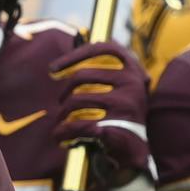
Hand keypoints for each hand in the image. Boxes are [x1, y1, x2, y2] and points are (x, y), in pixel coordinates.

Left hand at [50, 38, 150, 179]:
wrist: (135, 152)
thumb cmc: (121, 116)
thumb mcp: (122, 87)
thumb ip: (106, 67)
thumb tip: (79, 38)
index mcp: (134, 70)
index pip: (104, 48)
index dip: (76, 54)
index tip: (54, 68)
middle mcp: (132, 84)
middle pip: (81, 76)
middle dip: (63, 93)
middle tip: (60, 104)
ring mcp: (125, 106)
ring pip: (75, 102)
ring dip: (61, 116)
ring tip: (61, 123)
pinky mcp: (115, 127)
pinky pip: (77, 125)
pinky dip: (63, 132)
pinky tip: (61, 137)